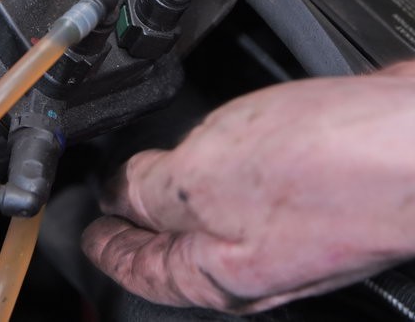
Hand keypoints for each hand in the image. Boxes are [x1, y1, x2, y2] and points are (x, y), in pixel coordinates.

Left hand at [83, 61, 414, 312]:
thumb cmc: (330, 171)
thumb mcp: (198, 178)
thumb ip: (148, 187)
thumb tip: (118, 191)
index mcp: (217, 274)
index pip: (139, 267)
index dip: (103, 245)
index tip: (86, 234)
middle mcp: (259, 259)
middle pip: (179, 244)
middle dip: (141, 220)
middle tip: (111, 196)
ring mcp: (298, 226)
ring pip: (221, 211)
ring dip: (184, 189)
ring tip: (155, 166)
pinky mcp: (328, 186)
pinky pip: (259, 182)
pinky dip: (230, 165)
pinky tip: (229, 142)